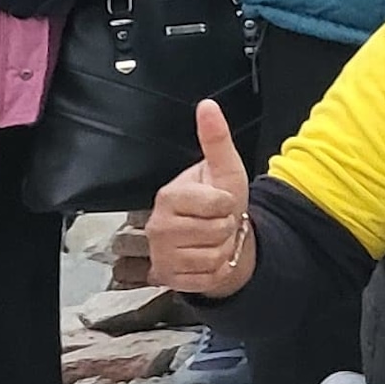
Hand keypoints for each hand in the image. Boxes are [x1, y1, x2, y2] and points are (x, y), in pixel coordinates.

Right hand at [147, 99, 256, 297]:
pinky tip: (208, 259)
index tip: (219, 202)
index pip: (217, 203)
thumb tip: (208, 104)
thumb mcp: (224, 169)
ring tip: (212, 240)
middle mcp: (157, 226)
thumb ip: (216, 139)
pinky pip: (208, 278)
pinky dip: (217, 271)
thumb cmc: (219, 201)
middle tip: (217, 222)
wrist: (215, 238)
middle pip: (216, 231)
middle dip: (227, 228)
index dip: (227, 204)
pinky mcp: (168, 279)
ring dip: (223, 250)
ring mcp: (160, 255)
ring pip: (213, 257)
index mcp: (168, 196)